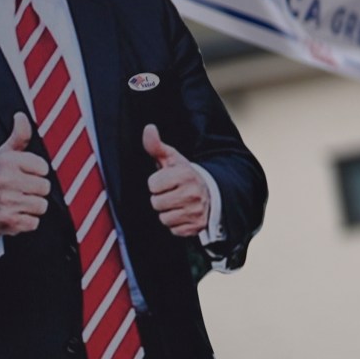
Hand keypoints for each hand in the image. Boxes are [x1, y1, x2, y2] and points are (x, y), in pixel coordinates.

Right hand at [0, 112, 50, 236]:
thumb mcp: (3, 154)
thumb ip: (19, 136)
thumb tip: (21, 116)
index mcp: (7, 162)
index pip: (44, 168)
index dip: (37, 172)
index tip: (25, 174)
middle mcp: (5, 181)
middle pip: (45, 188)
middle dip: (35, 190)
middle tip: (20, 190)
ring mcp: (7, 202)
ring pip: (42, 206)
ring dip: (32, 207)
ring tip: (18, 202)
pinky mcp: (9, 221)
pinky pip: (34, 222)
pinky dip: (27, 221)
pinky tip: (15, 214)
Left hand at [144, 123, 211, 238]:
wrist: (211, 194)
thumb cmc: (184, 176)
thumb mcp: (172, 159)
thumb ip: (156, 146)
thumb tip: (148, 128)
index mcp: (185, 175)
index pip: (152, 185)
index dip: (157, 183)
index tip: (167, 180)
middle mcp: (193, 194)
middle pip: (156, 203)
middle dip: (161, 198)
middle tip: (173, 193)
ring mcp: (196, 212)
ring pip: (164, 218)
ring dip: (168, 212)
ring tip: (178, 203)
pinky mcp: (197, 226)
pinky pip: (174, 230)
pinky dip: (177, 224)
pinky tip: (184, 214)